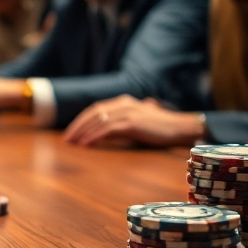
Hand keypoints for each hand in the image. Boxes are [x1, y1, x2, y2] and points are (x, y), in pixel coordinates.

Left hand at [63, 95, 206, 147]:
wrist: (181, 127)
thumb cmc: (161, 126)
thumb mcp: (140, 119)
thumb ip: (125, 121)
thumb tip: (110, 129)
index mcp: (123, 102)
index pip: (96, 109)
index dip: (82, 120)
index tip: (71, 132)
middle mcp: (124, 104)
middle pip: (94, 113)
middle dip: (78, 126)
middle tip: (67, 139)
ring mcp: (128, 113)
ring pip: (98, 121)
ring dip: (83, 133)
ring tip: (72, 144)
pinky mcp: (133, 123)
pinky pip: (108, 130)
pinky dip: (95, 137)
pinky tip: (86, 145)